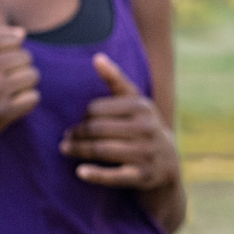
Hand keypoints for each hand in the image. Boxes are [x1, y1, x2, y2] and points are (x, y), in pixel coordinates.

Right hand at [0, 25, 39, 150]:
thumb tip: (22, 33)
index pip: (15, 40)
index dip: (11, 52)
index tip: (1, 64)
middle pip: (26, 57)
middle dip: (19, 67)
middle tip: (6, 79)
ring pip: (32, 75)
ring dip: (25, 83)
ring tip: (10, 90)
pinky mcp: (2, 112)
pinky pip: (33, 97)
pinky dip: (27, 101)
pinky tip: (13, 104)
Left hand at [62, 54, 178, 191]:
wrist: (168, 162)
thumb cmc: (143, 126)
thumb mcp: (135, 102)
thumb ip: (115, 79)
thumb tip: (97, 57)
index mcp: (142, 106)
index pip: (97, 109)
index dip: (83, 116)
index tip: (77, 122)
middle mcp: (146, 128)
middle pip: (97, 129)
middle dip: (77, 133)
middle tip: (65, 138)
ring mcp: (146, 153)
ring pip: (102, 150)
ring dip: (79, 150)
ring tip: (65, 149)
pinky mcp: (143, 176)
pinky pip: (114, 176)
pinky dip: (95, 174)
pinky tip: (80, 172)